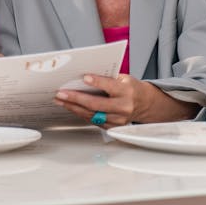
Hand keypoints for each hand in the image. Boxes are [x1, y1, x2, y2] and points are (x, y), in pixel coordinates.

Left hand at [54, 73, 193, 127]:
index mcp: (127, 91)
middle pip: (96, 104)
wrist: (144, 104)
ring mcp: (118, 119)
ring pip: (92, 114)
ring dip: (73, 107)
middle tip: (61, 93)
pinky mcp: (113, 127)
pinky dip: (80, 113)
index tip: (84, 78)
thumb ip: (107, 78)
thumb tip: (83, 77)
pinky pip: (93, 121)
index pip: (110, 86)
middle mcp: (123, 107)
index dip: (97, 82)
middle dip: (76, 98)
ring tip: (61, 100)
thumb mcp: (123, 78)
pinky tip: (71, 107)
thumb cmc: (131, 88)